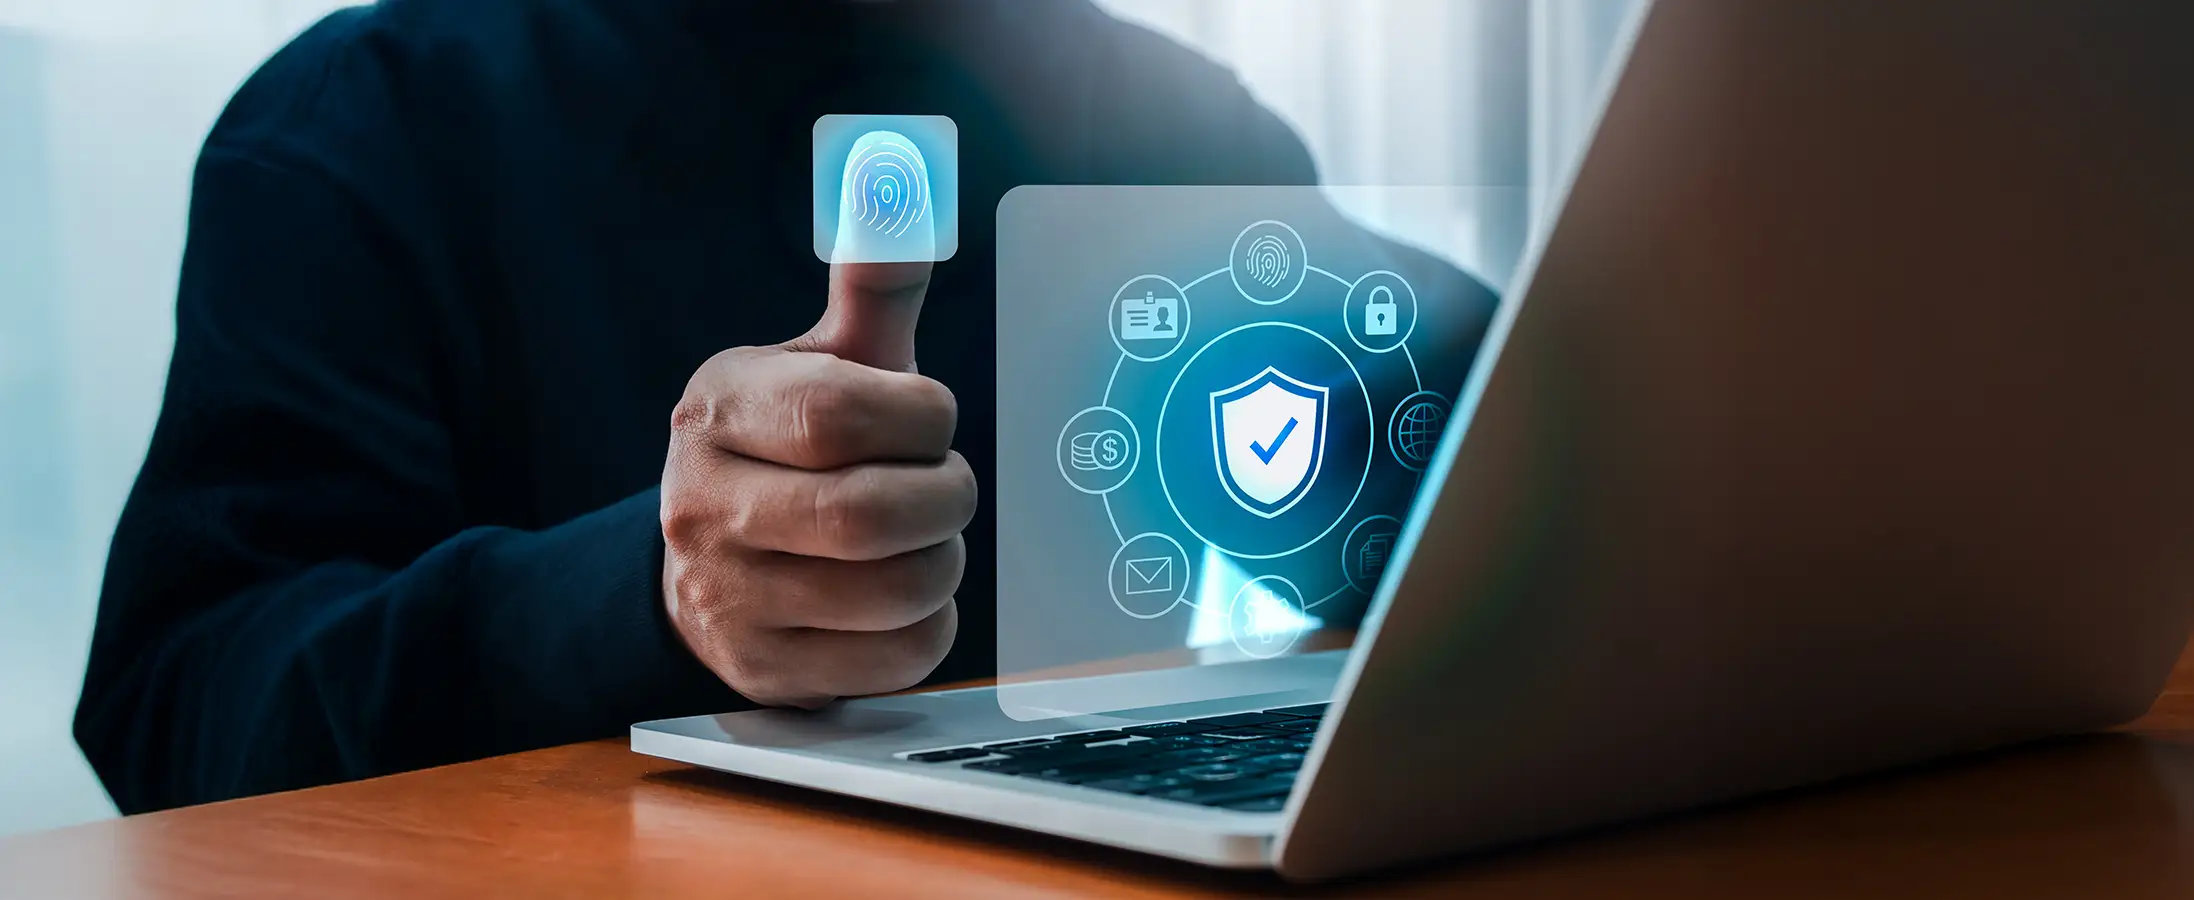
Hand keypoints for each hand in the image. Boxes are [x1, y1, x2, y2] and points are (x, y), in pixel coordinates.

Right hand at [658, 257, 972, 707]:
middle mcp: (704, 508)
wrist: (702, 568)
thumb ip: (871, 288)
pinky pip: (895, 657)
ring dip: (944, 562)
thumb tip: (901, 183)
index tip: (929, 418)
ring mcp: (729, 599)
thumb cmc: (789, 449)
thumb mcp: (820, 362)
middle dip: (943, 497)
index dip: (918, 418)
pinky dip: (928, 625)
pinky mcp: (767, 670)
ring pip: (891, 592)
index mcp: (718, 412)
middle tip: (947, 485)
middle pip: (867, 516)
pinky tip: (904, 596)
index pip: (837, 414)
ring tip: (928, 538)